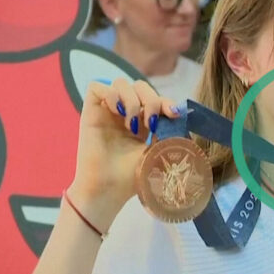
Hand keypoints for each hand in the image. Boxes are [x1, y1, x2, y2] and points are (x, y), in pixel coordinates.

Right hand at [69, 79, 177, 223]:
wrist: (108, 190)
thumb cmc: (131, 178)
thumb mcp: (158, 152)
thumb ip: (170, 133)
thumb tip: (184, 116)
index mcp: (141, 123)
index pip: (156, 98)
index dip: (167, 101)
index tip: (174, 114)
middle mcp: (123, 114)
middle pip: (140, 86)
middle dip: (151, 99)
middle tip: (151, 123)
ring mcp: (106, 112)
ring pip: (120, 83)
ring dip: (132, 100)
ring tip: (131, 124)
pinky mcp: (90, 112)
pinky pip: (97, 87)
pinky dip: (111, 95)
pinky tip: (117, 114)